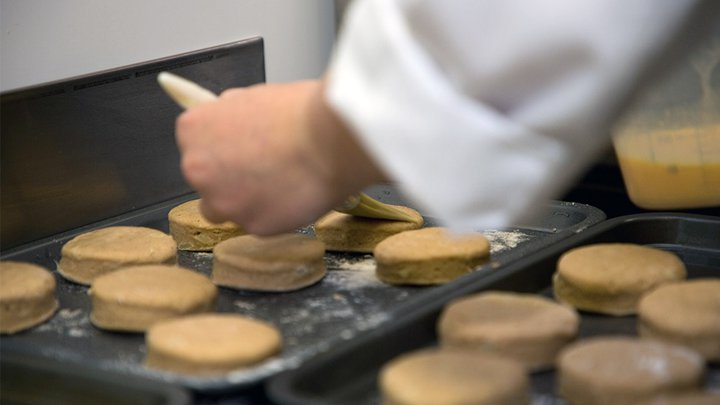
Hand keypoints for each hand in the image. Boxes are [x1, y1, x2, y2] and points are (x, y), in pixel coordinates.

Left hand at [175, 79, 384, 234]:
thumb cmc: (300, 113)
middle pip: (205, 182)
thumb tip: (225, 120)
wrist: (333, 138)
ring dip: (245, 202)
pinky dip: (274, 215)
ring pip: (226, 210)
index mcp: (193, 130)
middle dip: (229, 178)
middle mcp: (198, 168)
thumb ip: (229, 115)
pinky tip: (294, 195)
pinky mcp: (253, 225)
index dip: (221, 149)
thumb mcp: (252, 97)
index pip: (194, 146)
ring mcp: (224, 201)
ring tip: (280, 184)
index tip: (241, 149)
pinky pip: (258, 224)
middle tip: (264, 168)